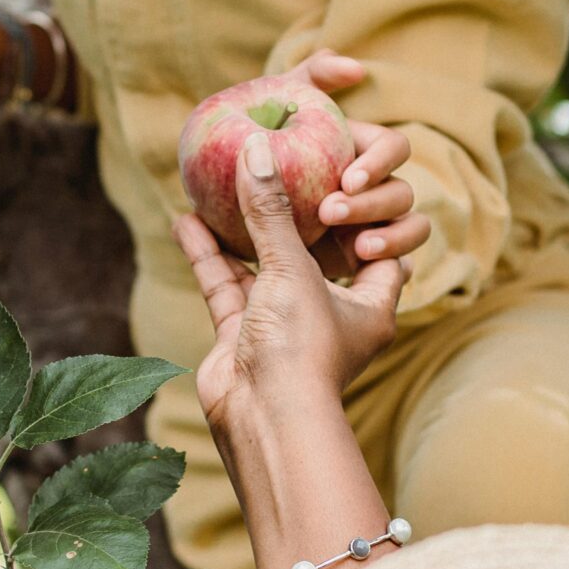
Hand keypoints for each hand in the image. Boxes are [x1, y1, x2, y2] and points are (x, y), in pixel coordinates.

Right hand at [175, 128, 405, 433]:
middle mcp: (329, 313)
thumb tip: (256, 149)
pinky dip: (209, 255)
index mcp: (370, 304)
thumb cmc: (301, 347)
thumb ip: (271, 211)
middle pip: (318, 254)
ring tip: (223, 186)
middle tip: (282, 170)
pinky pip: (227, 286)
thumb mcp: (291, 268)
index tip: (344, 179)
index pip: (383, 250)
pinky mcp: (244, 335)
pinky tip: (186, 220)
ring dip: (244, 231)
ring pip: (265, 267)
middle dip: (298, 215)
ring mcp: (284, 324)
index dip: (368, 214)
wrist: (261, 419)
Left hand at [267, 49, 428, 278]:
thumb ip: (312, 78)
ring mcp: (370, 228)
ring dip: (393, 237)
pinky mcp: (363, 264)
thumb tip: (352, 66)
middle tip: (329, 213)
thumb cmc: (255, 143)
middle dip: (372, 204)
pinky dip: (394, 265)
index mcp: (360, 150)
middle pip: (399, 192)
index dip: (378, 162)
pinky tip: (359, 269)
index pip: (392, 149)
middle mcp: (371, 188)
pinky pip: (399, 267)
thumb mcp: (278, 105)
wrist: (222, 199)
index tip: (347, 179)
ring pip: (409, 230)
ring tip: (359, 249)